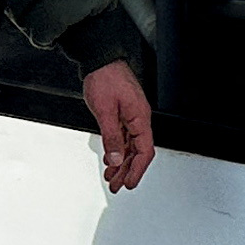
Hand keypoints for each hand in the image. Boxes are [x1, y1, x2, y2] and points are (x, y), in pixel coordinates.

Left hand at [80, 59, 154, 193]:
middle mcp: (138, 118)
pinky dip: (117, 150)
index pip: (144, 151)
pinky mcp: (123, 113)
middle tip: (116, 185)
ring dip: (121, 163)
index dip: (137, 170)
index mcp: (140, 117)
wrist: (100, 59)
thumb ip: (111, 136)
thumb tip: (116, 158)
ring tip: (111, 177)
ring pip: (130, 146)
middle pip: (137, 152)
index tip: (128, 183)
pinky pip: (124, 137)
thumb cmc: (105, 77)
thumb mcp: (105, 110)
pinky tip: (111, 159)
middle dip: (127, 171)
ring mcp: (131, 116)